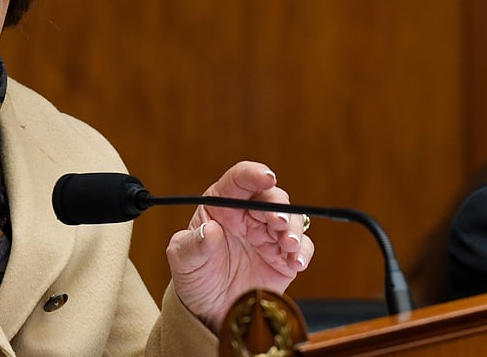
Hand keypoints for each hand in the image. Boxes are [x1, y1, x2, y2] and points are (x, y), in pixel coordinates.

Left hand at [165, 160, 313, 331]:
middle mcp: (248, 215)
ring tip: (288, 245)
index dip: (254, 174)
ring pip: (291, 218)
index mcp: (222, 205)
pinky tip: (296, 263)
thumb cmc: (194, 277)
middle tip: (277, 223)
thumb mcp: (183, 262)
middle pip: (271, 197)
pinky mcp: (284, 257)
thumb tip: (210, 230)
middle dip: (278, 207)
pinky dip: (303, 252)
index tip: (266, 178)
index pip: (239, 180)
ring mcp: (268, 235)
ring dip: (294, 228)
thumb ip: (193, 245)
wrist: (210, 312)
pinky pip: (302, 247)